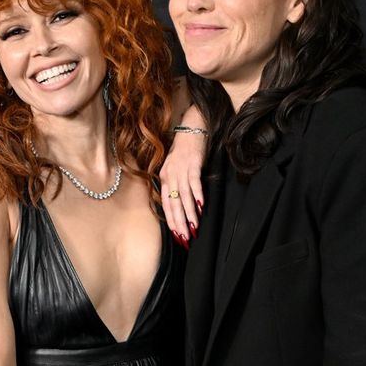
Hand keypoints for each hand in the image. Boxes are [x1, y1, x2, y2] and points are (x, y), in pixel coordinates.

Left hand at [160, 128, 205, 244]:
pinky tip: (201, 206)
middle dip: (180, 222)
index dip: (172, 221)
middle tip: (186, 238)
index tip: (178, 236)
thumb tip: (181, 206)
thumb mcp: (175, 169)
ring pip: (184, 195)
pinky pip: (194, 181)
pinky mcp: (193, 162)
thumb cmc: (185, 151)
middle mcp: (170, 174)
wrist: (192, 127)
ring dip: (189, 212)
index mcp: (164, 178)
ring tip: (194, 227)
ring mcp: (181, 168)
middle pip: (174, 203)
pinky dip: (197, 194)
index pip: (166, 204)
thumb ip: (176, 186)